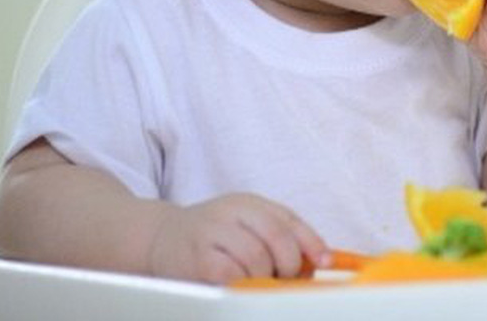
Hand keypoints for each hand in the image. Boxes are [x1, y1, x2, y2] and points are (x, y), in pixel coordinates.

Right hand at [147, 193, 327, 283]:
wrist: (160, 239)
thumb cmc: (214, 237)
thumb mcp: (247, 226)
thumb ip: (281, 237)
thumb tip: (319, 262)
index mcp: (248, 202)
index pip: (289, 220)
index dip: (312, 243)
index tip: (326, 262)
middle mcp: (230, 211)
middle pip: (276, 237)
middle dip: (290, 264)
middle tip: (286, 278)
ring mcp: (211, 233)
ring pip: (256, 258)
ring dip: (265, 277)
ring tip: (258, 282)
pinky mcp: (196, 259)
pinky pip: (230, 275)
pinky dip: (242, 284)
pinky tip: (238, 284)